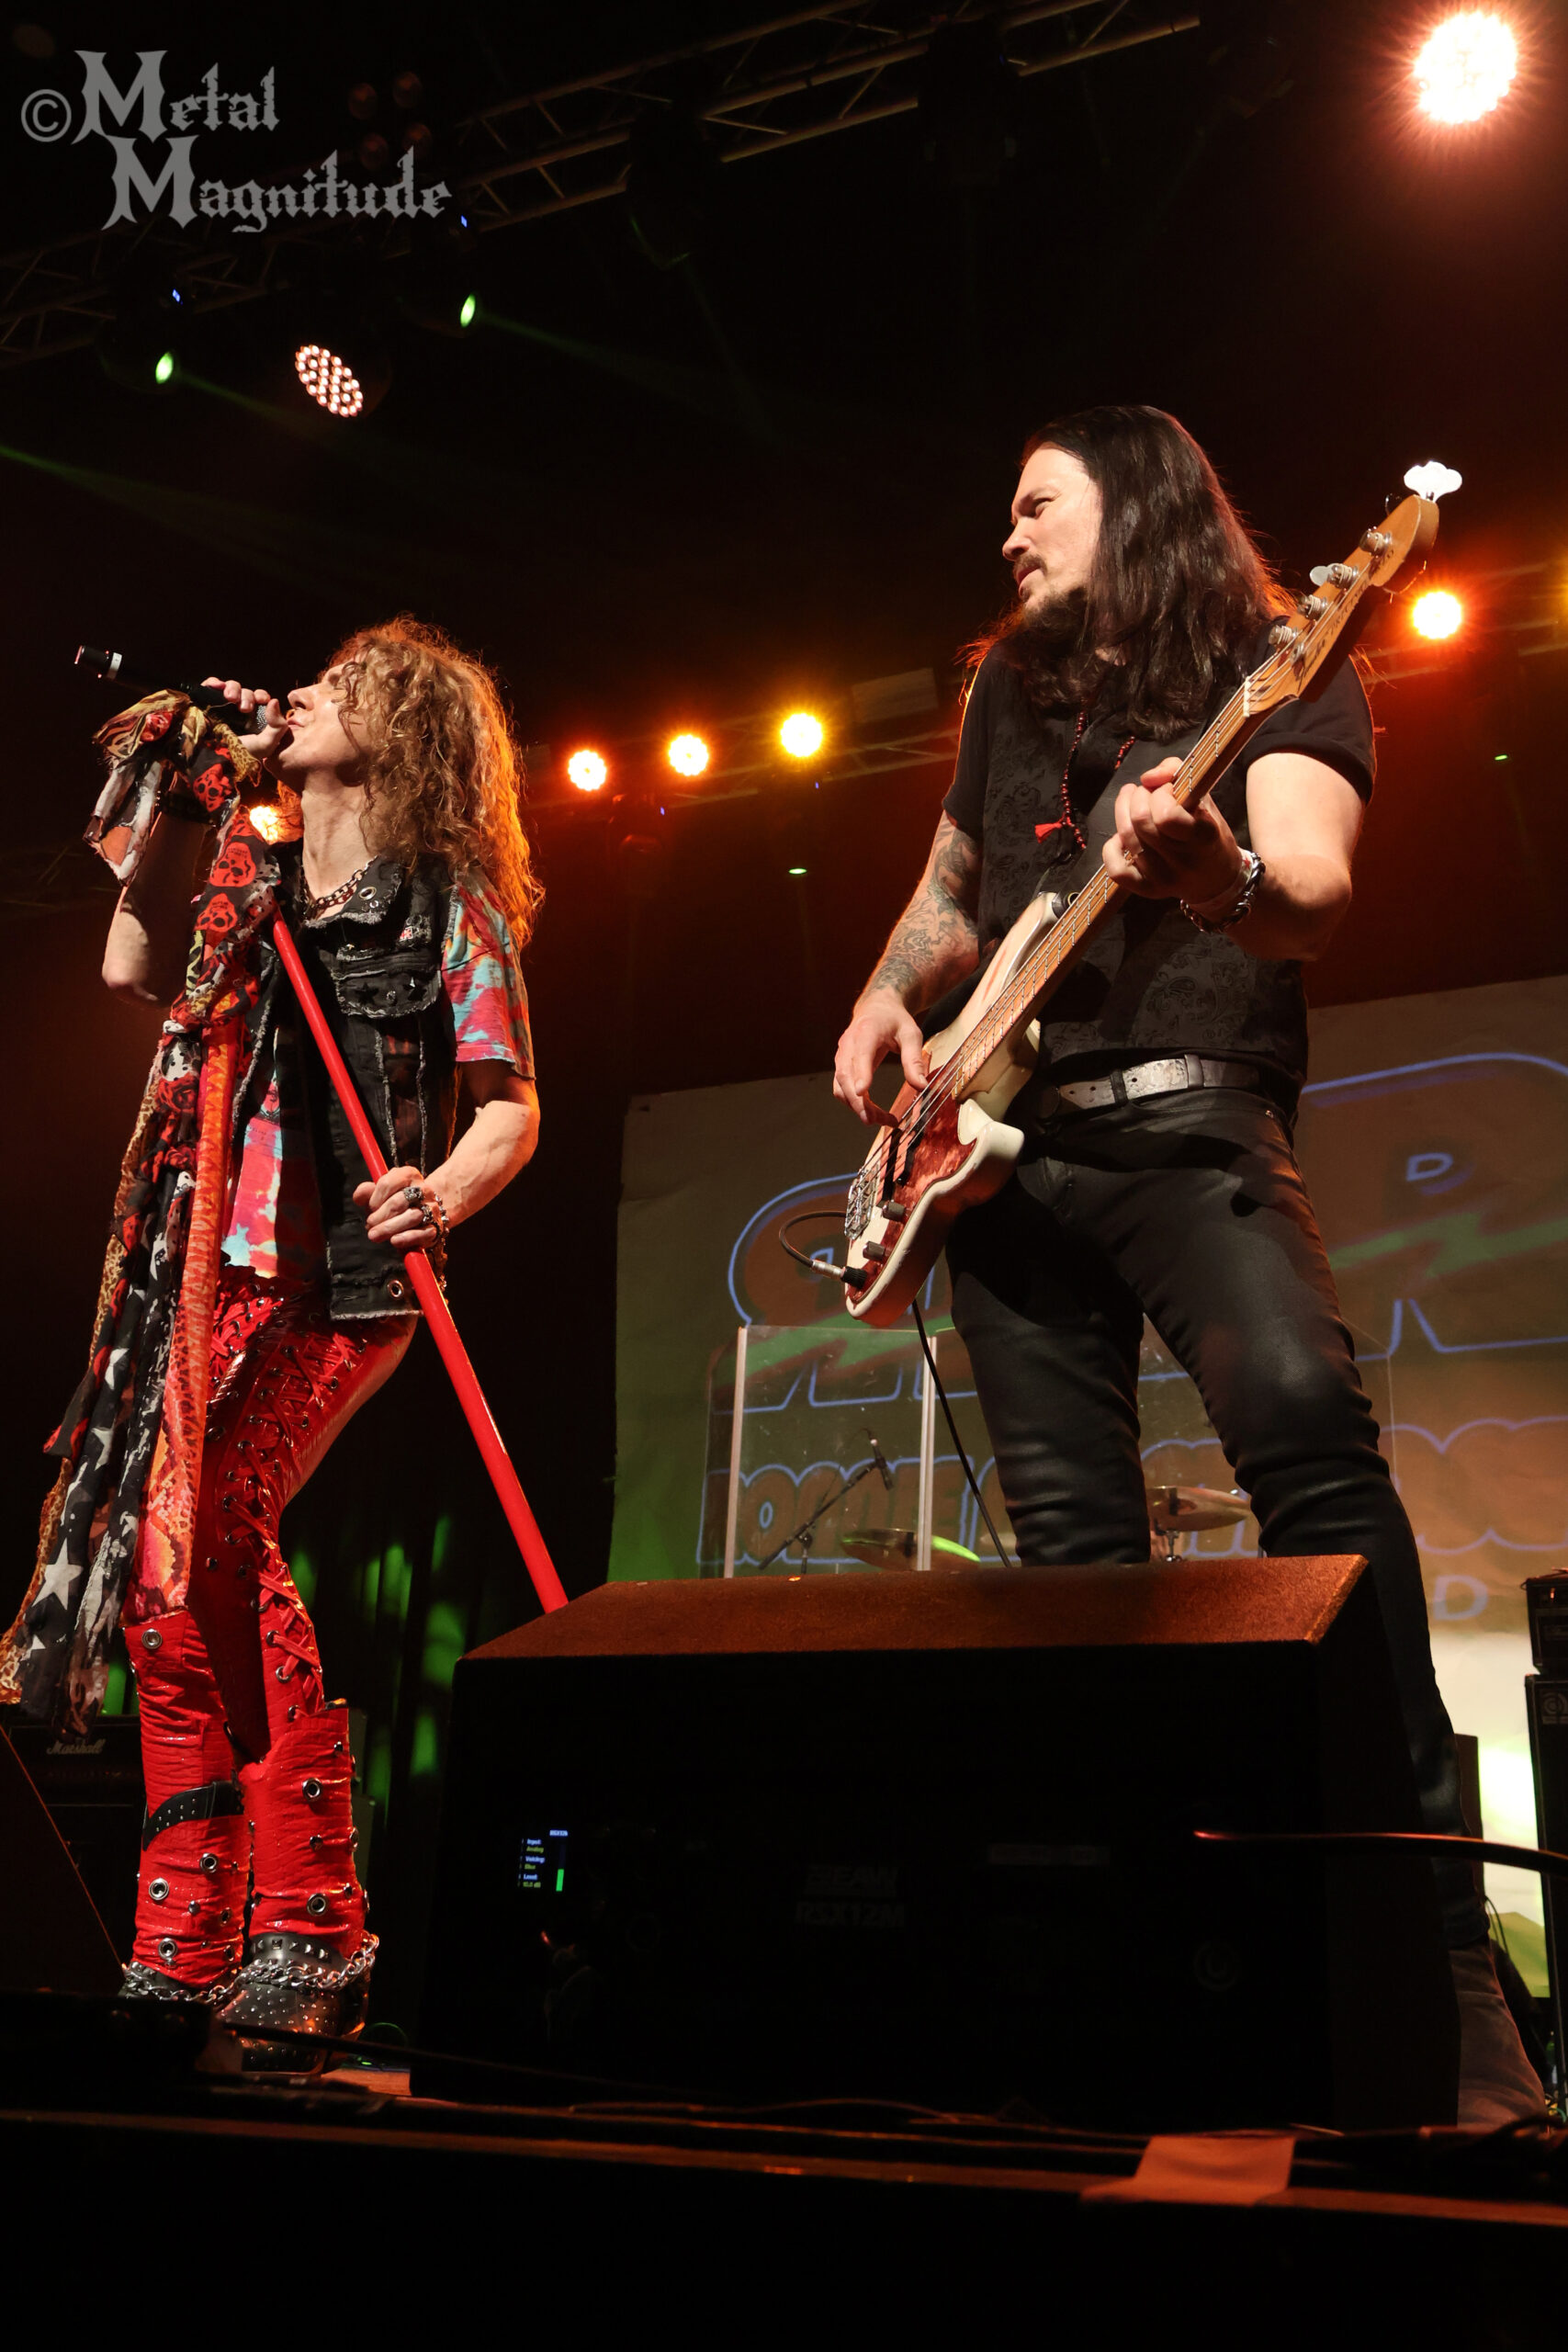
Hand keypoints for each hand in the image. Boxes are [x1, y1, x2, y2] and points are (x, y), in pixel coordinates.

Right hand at [200, 676, 292, 767]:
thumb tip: (274, 701)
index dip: (261, 696)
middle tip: (244, 708)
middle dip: (247, 696)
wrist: (216, 758)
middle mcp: (237, 710)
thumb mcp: (266, 744)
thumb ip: (278, 726)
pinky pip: (210, 685)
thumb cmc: (242, 754)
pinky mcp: (206, 702)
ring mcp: (221, 705)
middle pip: (246, 692)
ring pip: (231, 687)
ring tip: (230, 699)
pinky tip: (217, 686)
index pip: (259, 698)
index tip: (262, 700)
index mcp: (253, 717)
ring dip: (233, 689)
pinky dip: (214, 682)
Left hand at [354, 1166, 449, 1252]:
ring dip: (390, 1228)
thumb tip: (359, 1196)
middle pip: (399, 1201)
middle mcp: (423, 1189)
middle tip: (369, 1225)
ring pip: (412, 1217)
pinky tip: (394, 1240)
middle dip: (380, 1216)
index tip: (370, 1208)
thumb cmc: (395, 1201)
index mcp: (409, 1175)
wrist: (424, 1211)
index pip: (388, 1183)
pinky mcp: (436, 1227)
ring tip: (375, 1235)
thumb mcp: (380, 1193)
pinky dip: (407, 1238)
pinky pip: (423, 1233)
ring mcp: (432, 1208)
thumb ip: (367, 1192)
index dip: (375, 1198)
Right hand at [833, 989, 928, 1126]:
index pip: (860, 1054)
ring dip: (856, 1106)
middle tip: (875, 1120)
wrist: (877, 1007)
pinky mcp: (842, 1066)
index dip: (860, 1073)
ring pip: (840, 1086)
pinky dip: (854, 1103)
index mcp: (867, 1031)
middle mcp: (849, 1044)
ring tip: (879, 1119)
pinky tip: (872, 1111)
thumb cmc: (894, 1019)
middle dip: (858, 1101)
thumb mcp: (911, 1034)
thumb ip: (914, 1060)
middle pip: (846, 1076)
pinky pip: (842, 1088)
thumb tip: (921, 1086)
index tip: (862, 1091)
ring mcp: (842, 1056)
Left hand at [1101, 758, 1243, 906]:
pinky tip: (1121, 838)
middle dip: (1137, 797)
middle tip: (1144, 792)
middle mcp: (1184, 861)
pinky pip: (1117, 870)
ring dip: (1124, 813)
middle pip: (1140, 822)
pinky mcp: (1148, 890)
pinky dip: (1112, 849)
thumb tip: (1147, 778)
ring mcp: (1164, 878)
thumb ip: (1176, 773)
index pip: (1166, 814)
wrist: (1217, 876)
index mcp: (1203, 836)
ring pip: (1126, 838)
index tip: (1167, 789)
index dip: (1160, 794)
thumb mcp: (1203, 797)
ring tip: (1133, 804)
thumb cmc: (1208, 831)